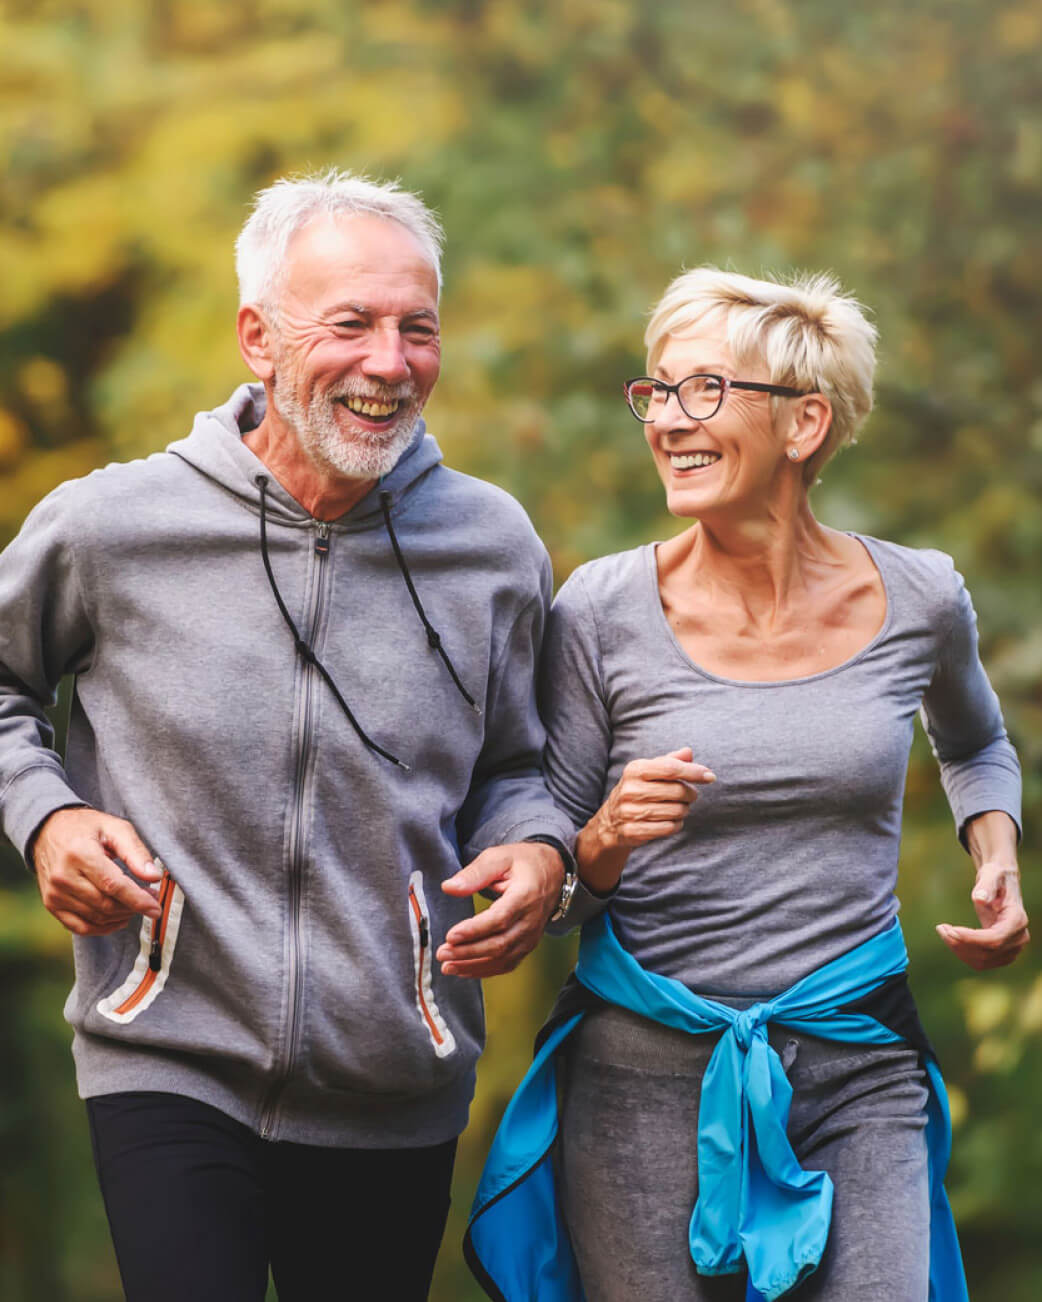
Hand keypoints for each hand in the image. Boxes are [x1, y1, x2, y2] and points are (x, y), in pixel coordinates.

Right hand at [33, 808, 163, 935]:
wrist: (49, 830)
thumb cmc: (85, 828)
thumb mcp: (115, 828)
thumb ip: (135, 851)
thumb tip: (153, 876)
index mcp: (79, 854)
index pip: (113, 885)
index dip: (138, 900)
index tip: (156, 908)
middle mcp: (63, 877)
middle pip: (106, 904)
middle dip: (133, 907)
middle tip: (150, 900)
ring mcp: (54, 893)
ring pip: (96, 917)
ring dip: (121, 916)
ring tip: (135, 905)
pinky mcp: (51, 904)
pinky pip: (80, 927)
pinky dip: (102, 927)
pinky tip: (118, 919)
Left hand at [435, 841, 564, 978]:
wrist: (552, 872)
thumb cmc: (523, 863)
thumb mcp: (499, 858)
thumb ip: (474, 873)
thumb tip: (449, 887)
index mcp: (525, 895)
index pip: (500, 919)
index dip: (475, 930)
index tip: (451, 936)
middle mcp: (531, 920)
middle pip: (499, 944)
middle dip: (468, 952)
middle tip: (442, 953)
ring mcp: (531, 936)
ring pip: (502, 958)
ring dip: (473, 965)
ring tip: (447, 966)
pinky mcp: (527, 944)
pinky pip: (507, 964)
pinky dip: (484, 970)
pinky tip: (464, 969)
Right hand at [592, 747, 714, 848]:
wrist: (611, 821)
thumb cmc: (638, 790)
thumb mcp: (649, 771)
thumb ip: (670, 761)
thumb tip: (689, 752)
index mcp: (635, 769)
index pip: (670, 768)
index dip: (694, 772)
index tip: (710, 777)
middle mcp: (630, 789)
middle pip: (677, 791)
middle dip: (691, 794)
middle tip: (691, 795)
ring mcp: (630, 811)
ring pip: (676, 811)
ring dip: (684, 810)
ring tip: (679, 808)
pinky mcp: (633, 831)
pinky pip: (668, 828)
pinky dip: (676, 824)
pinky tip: (672, 820)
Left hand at [936, 862, 1029, 969]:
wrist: (1000, 884)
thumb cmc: (995, 878)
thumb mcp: (991, 875)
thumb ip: (986, 886)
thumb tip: (980, 898)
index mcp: (1018, 920)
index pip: (995, 938)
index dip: (972, 938)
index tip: (951, 930)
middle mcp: (1019, 938)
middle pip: (987, 952)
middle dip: (960, 943)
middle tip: (941, 928)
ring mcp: (1012, 949)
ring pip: (982, 961)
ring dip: (958, 950)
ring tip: (943, 931)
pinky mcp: (1002, 954)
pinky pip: (981, 962)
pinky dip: (963, 953)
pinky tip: (951, 938)